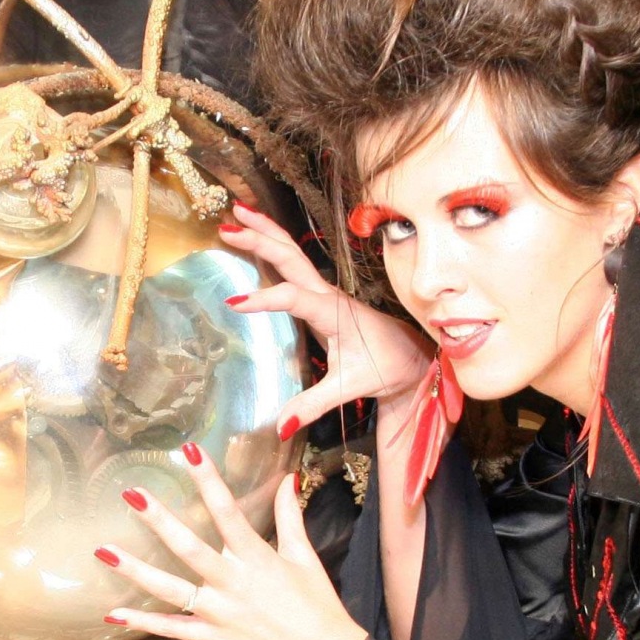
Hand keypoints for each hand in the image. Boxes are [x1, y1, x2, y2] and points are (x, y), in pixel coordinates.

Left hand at [97, 442, 368, 639]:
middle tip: (132, 494)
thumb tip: (288, 479)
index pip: (228, 512)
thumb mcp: (305, 558)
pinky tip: (113, 612)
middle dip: (159, 519)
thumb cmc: (319, 607)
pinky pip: (173, 629)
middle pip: (189, 548)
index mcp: (258, 559)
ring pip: (170, 589)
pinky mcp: (215, 639)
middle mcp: (234, 584)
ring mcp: (221, 614)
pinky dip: (143, 622)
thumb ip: (290, 517)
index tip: (189, 451)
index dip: (208, 480)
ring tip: (104, 551)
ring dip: (136, 570)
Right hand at [218, 202, 433, 439]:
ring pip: (292, 252)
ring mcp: (323, 291)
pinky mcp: (320, 295)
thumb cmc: (385, 367)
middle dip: (260, 240)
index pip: (294, 298)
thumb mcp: (349, 387)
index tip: (234, 304)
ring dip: (265, 231)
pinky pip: (294, 262)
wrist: (411, 357)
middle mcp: (328, 295)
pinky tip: (255, 234)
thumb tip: (280, 427)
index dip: (265, 299)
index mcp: (334, 313)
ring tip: (237, 212)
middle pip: (291, 258)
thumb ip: (313, 405)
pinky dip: (273, 244)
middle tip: (229, 228)